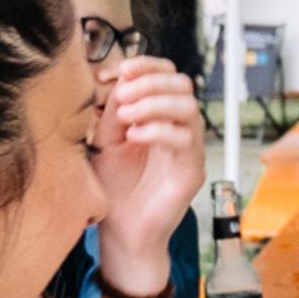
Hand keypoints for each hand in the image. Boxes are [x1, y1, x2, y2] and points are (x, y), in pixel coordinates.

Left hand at [89, 57, 204, 297]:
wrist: (121, 231)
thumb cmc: (115, 188)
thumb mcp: (106, 141)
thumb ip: (114, 112)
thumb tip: (119, 80)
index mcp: (161, 116)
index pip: (166, 75)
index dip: (146, 66)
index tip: (119, 71)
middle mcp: (180, 128)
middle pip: (182, 84)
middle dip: (150, 82)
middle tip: (122, 93)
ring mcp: (189, 149)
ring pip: (188, 107)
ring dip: (154, 103)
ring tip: (126, 116)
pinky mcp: (191, 171)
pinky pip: (185, 139)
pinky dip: (157, 131)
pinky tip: (134, 137)